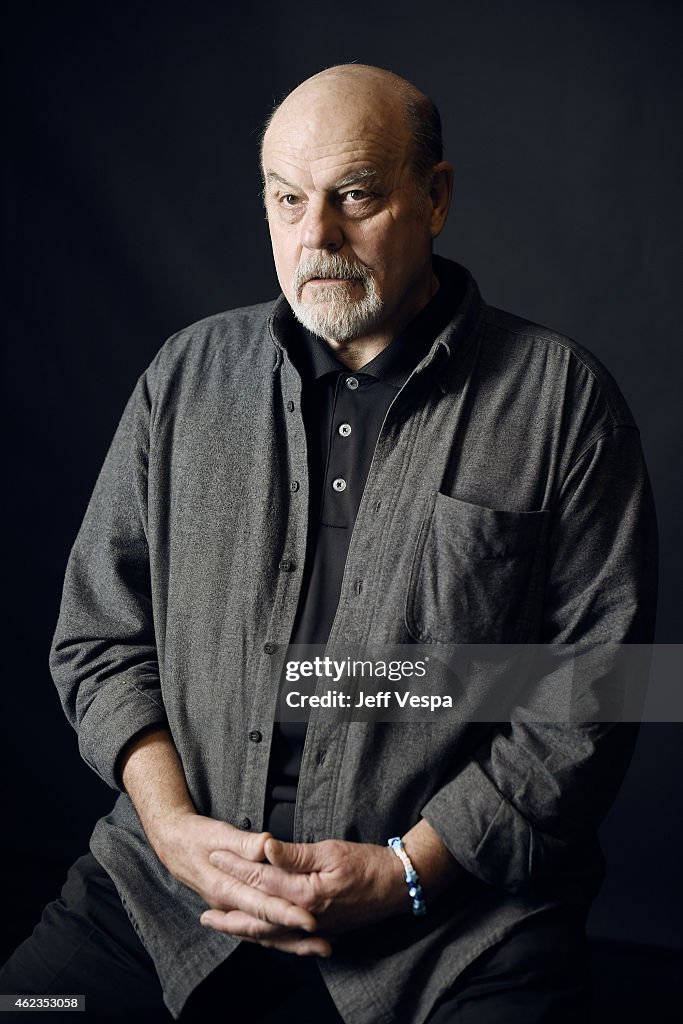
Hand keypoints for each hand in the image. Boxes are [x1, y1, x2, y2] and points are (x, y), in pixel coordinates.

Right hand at [153, 810, 329, 954]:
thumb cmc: (196, 836)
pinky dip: (280, 937)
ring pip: (264, 934)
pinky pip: (259, 930)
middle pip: (266, 927)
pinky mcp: (235, 908)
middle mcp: (228, 905)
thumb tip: (266, 844)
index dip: (286, 913)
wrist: (173, 843)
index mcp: (224, 888)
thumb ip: (244, 843)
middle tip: (326, 943)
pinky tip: (300, 941)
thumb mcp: (218, 833)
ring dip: (293, 943)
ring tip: (322, 948)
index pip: (261, 905)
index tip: (310, 920)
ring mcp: (231, 910)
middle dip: (296, 936)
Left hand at [201, 837, 405, 945]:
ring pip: (270, 935)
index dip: (235, 866)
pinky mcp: (321, 931)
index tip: (214, 854)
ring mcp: (313, 928)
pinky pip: (286, 941)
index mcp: (305, 895)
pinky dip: (267, 939)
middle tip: (203, 913)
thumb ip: (294, 854)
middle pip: (258, 917)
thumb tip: (264, 848)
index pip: (260, 880)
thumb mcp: (330, 851)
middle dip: (229, 913)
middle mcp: (305, 918)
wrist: (399, 885)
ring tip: (221, 928)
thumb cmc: (367, 863)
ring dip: (243, 932)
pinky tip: (257, 937)